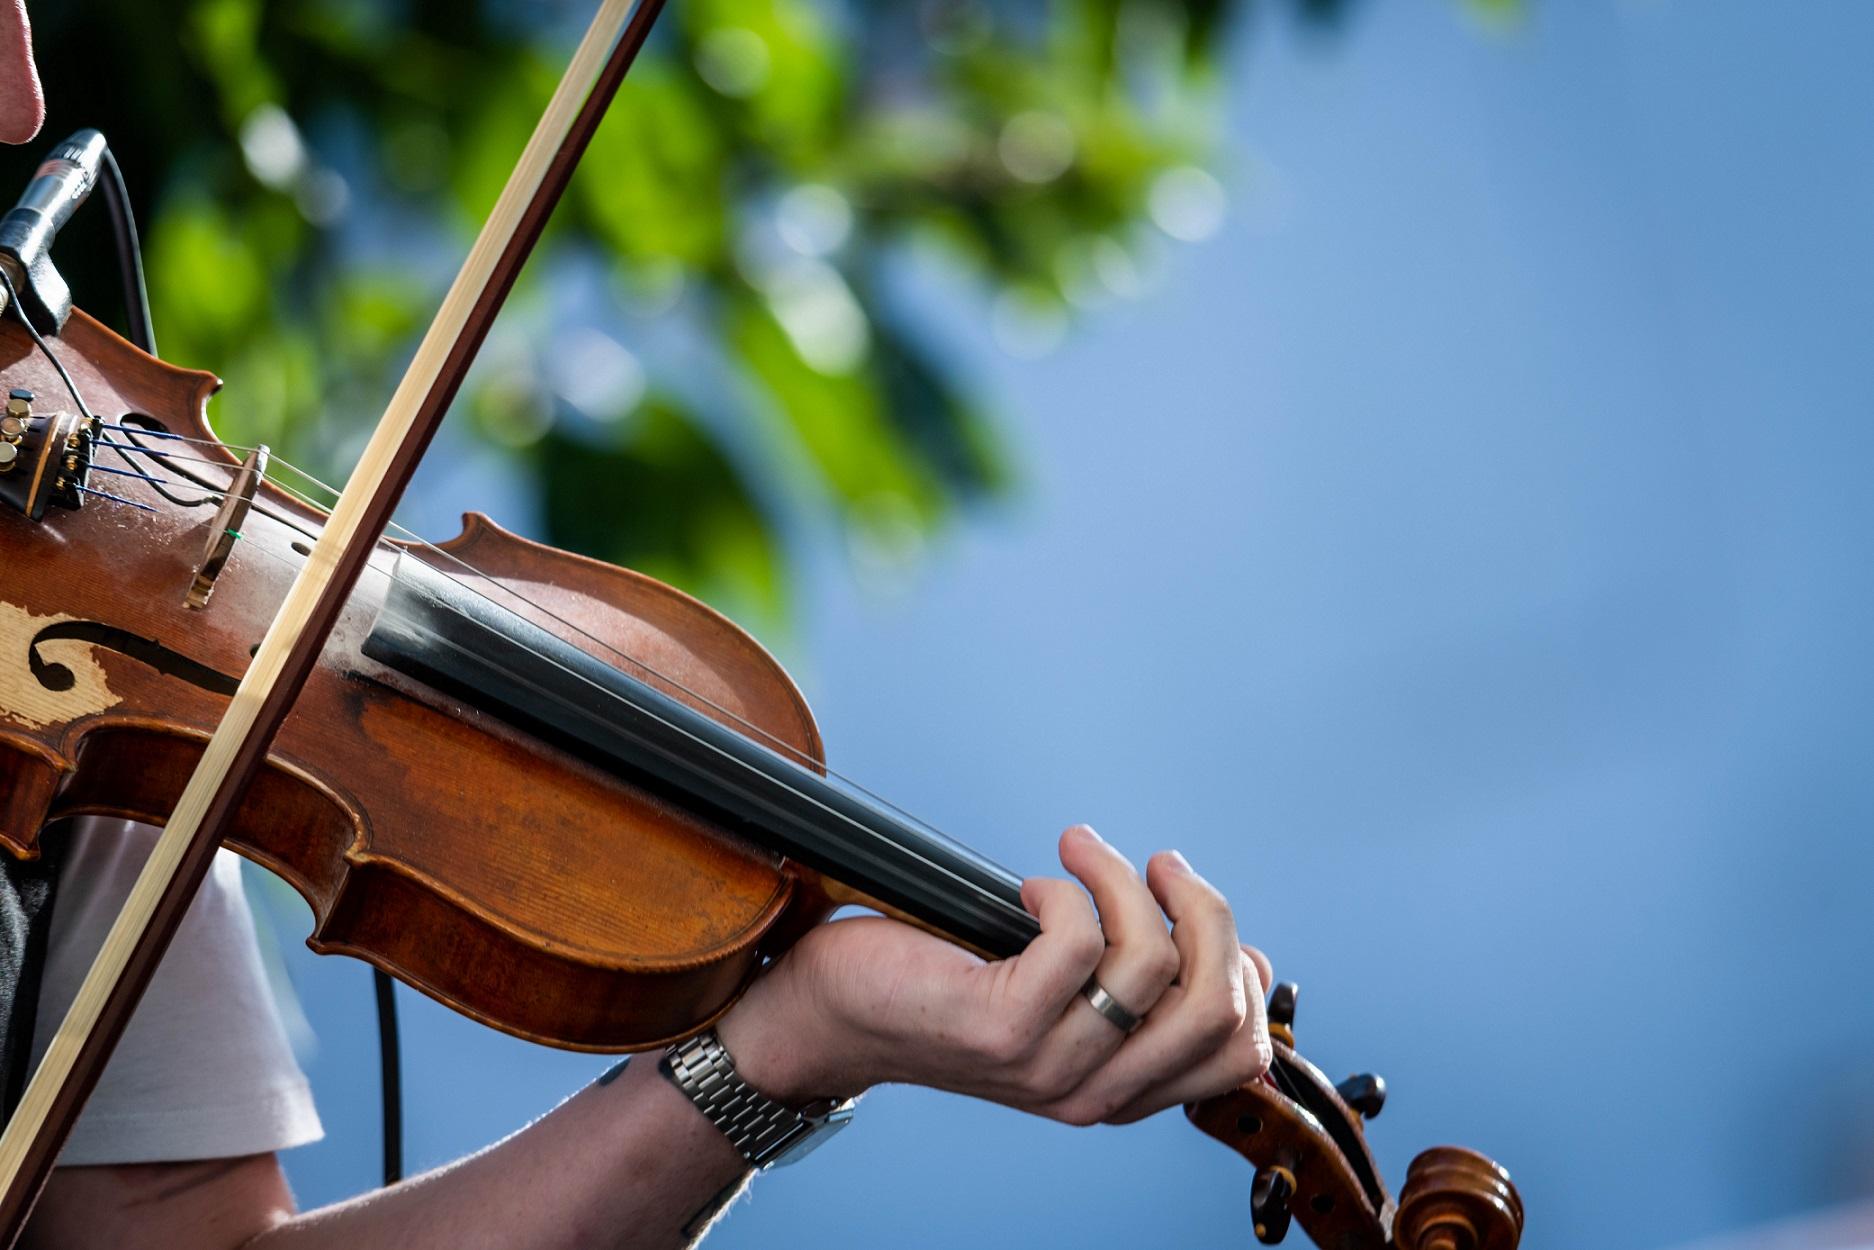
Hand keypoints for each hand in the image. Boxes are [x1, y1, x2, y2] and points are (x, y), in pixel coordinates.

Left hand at [717, 825, 1272, 1126]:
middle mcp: (1095, 1092)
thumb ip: (1139, 981)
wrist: (837, 1010)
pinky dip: (1064, 888)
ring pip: (1151, 959)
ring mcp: (1049, 1066)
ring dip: (1122, 878)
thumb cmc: (950, 979)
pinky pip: (1079, 939)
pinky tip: (1027, 886)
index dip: (1243, 968)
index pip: (1239, 1050)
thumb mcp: (1066, 991)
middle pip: (1215, 1005)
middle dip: (1206, 910)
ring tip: (1080, 850)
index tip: (1196, 904)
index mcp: (1122, 1087)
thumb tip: (1229, 941)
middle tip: (1159, 864)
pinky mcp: (1001, 1028)